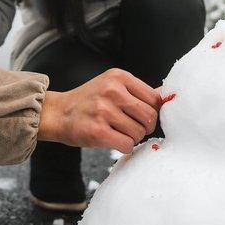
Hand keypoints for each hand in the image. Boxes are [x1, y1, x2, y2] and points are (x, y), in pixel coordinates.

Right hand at [37, 69, 161, 152]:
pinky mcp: (97, 131)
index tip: (143, 117)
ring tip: (118, 133)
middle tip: (133, 129)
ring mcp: (103, 111)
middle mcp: (112, 91)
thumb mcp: (112, 86)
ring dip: (132, 138)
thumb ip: (138, 92)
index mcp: (119, 77)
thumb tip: (167, 97)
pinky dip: (124, 147)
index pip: (154, 98)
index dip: (152, 112)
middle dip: (145, 127)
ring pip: (139, 133)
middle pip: (149, 116)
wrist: (57, 113)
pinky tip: (114, 141)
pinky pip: (127, 144)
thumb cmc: (89, 101)